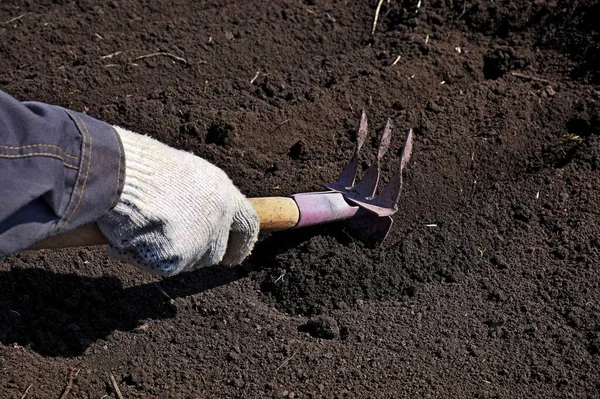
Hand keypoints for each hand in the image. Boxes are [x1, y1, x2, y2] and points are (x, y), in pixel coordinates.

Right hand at [97, 126, 259, 275]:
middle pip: (216, 251)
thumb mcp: (186, 173)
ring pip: (189, 261)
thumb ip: (201, 197)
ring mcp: (199, 241)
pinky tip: (128, 236)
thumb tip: (199, 215)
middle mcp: (218, 219)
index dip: (243, 244)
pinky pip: (161, 266)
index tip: (236, 258)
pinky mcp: (176, 258)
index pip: (248, 225)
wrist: (120, 174)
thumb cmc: (146, 166)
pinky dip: (145, 257)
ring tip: (144, 227)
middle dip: (199, 253)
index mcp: (224, 193)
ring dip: (171, 253)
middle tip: (176, 247)